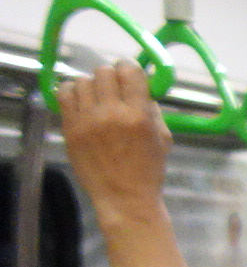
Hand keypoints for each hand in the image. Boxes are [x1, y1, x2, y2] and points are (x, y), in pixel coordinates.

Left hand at [58, 62, 171, 221]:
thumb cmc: (148, 170)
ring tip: (96, 98)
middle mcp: (112, 113)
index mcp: (139, 115)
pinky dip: (71, 92)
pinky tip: (80, 102)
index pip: (129, 70)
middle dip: (110, 77)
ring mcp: (88, 120)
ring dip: (91, 85)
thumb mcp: (163, 138)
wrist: (124, 198)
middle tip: (113, 90)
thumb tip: (141, 88)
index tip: (129, 76)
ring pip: (82, 80)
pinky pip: (63, 94)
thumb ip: (152, 109)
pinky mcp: (70, 128)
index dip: (129, 69)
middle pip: (104, 72)